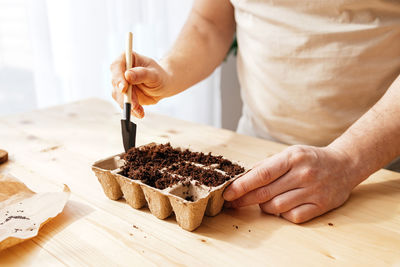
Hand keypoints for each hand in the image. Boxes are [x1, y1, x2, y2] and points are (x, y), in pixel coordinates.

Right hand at [110, 52, 171, 117]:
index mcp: (126, 59)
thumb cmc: (160, 76)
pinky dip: (131, 110)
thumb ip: (142, 74)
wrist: (163, 86)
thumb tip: (128, 75)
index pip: (116, 67)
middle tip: (134, 105)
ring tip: (139, 110)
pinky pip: (123, 104)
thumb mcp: (154, 74)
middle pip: (116, 83)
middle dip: (124, 96)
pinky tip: (139, 113)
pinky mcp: (123, 96)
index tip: (124, 88)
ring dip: (128, 105)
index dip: (118, 78)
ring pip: (118, 96)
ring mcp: (120, 84)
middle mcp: (120, 71)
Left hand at [223, 145, 357, 222]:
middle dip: (244, 199)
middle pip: (266, 192)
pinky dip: (282, 214)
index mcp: (293, 158)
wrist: (345, 164)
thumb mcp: (289, 153)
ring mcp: (313, 191)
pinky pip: (292, 217)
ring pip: (276, 207)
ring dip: (264, 206)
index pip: (262, 174)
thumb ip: (267, 165)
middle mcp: (303, 174)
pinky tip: (282, 206)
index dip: (242, 185)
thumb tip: (242, 178)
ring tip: (264, 200)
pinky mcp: (321, 205)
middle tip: (233, 203)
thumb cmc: (311, 159)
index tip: (228, 193)